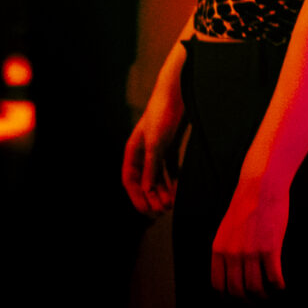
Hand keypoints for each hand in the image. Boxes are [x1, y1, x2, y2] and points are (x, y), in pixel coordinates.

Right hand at [122, 62, 185, 214]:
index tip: (147, 211)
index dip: (136, 197)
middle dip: (151, 198)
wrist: (177, 95)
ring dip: (162, 192)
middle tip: (162, 212)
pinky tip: (178, 192)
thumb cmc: (162, 116)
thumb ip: (151, 168)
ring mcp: (156, 150)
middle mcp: (142, 153)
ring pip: (157, 178)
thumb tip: (147, 191)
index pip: (130, 180)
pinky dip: (172, 181)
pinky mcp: (170, 147)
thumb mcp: (155, 145)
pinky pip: (169, 170)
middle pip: (144, 181)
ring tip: (170, 205)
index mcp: (132, 151)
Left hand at [209, 171, 287, 295]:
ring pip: (255, 289)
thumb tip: (229, 271)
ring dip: (264, 297)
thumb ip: (225, 249)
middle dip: (247, 302)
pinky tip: (282, 286)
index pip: (217, 285)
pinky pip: (274, 279)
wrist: (260, 188)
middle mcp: (231, 254)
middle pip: (236, 291)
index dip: (228, 298)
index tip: (238, 301)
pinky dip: (279, 287)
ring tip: (270, 295)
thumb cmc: (245, 207)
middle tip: (257, 303)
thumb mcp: (225, 229)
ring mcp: (250, 252)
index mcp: (218, 249)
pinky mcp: (269, 249)